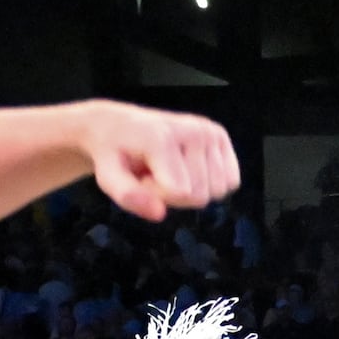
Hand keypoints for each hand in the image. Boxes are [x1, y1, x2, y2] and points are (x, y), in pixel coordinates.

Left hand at [80, 103, 242, 220]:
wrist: (116, 125)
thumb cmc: (112, 152)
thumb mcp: (107, 177)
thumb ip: (128, 196)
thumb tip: (159, 214)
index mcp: (163, 138)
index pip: (182, 193)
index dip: (161, 197)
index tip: (142, 180)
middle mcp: (192, 130)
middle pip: (201, 195)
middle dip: (176, 195)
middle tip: (154, 175)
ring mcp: (209, 131)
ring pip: (217, 191)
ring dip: (192, 189)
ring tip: (168, 170)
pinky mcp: (219, 135)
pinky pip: (230, 180)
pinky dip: (209, 182)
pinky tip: (186, 168)